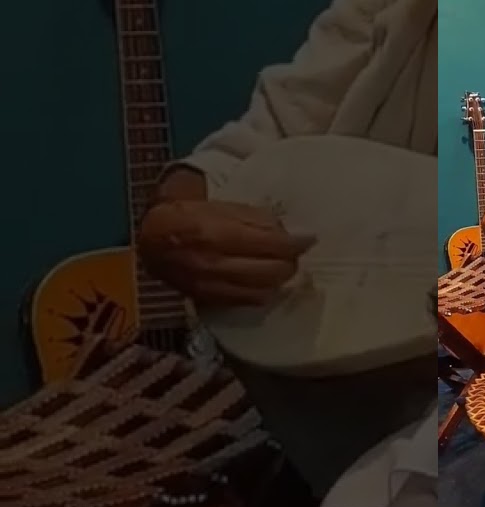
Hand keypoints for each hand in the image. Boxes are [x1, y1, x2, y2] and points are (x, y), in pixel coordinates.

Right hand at [137, 200, 315, 306]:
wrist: (151, 240)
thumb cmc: (189, 215)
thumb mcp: (222, 205)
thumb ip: (255, 218)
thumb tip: (289, 230)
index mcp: (216, 234)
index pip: (271, 244)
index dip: (296, 242)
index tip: (310, 237)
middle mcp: (214, 264)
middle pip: (272, 270)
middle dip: (290, 261)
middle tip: (295, 252)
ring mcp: (211, 286)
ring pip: (263, 290)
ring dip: (279, 278)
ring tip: (283, 265)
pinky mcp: (209, 300)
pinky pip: (248, 301)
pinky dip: (263, 291)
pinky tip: (267, 280)